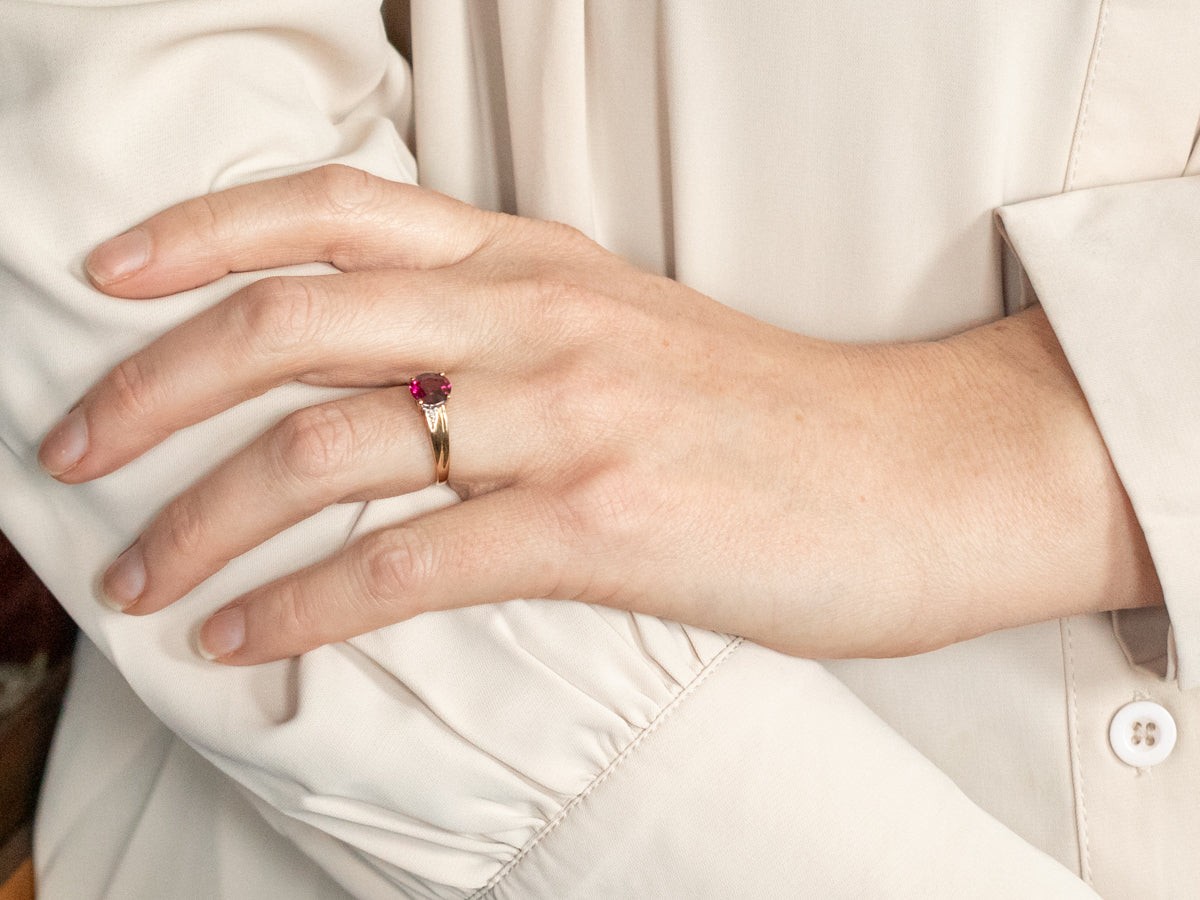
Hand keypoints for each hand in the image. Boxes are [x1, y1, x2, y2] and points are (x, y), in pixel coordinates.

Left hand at [39, 166, 1161, 664]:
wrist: (925, 470)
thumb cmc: (779, 416)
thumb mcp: (628, 334)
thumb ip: (510, 335)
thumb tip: (394, 383)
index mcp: (539, 263)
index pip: (333, 210)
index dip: (203, 231)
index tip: (113, 277)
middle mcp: (537, 319)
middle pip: (291, 322)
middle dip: (152, 386)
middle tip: (72, 449)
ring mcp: (568, 416)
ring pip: (325, 449)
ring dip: (201, 519)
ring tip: (138, 575)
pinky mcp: (602, 522)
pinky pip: (406, 563)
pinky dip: (301, 608)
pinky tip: (245, 639)